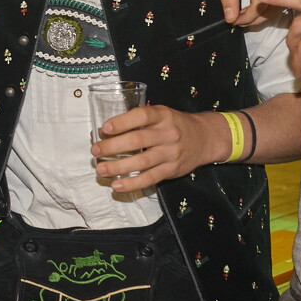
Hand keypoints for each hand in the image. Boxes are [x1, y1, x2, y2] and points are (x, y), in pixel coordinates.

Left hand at [91, 104, 224, 190]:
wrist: (205, 138)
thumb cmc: (174, 125)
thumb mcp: (160, 115)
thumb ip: (137, 121)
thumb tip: (103, 132)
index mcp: (162, 115)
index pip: (141, 116)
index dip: (122, 122)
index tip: (104, 128)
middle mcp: (168, 133)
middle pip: (138, 140)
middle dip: (113, 147)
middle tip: (95, 151)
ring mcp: (171, 153)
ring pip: (141, 162)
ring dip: (118, 167)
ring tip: (101, 169)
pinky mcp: (172, 170)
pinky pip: (150, 178)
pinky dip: (132, 183)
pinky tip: (117, 185)